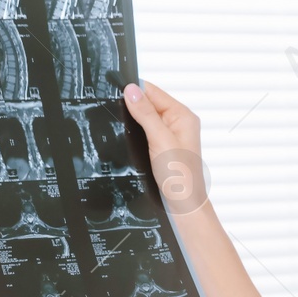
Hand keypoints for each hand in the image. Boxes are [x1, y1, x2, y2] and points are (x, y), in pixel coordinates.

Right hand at [123, 80, 208, 215]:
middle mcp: (178, 123)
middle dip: (131, 106)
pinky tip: (129, 141)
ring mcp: (170, 136)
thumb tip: (131, 90)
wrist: (183, 206)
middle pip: (148, 103)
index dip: (134, 90)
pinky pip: (145, 133)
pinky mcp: (162, 148)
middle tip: (113, 112)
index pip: (153, 91)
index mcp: (182, 115)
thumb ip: (146, 113)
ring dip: (132, 122)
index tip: (114, 91)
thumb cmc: (181, 177)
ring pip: (145, 119)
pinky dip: (135, 134)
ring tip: (122, 128)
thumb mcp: (160, 140)